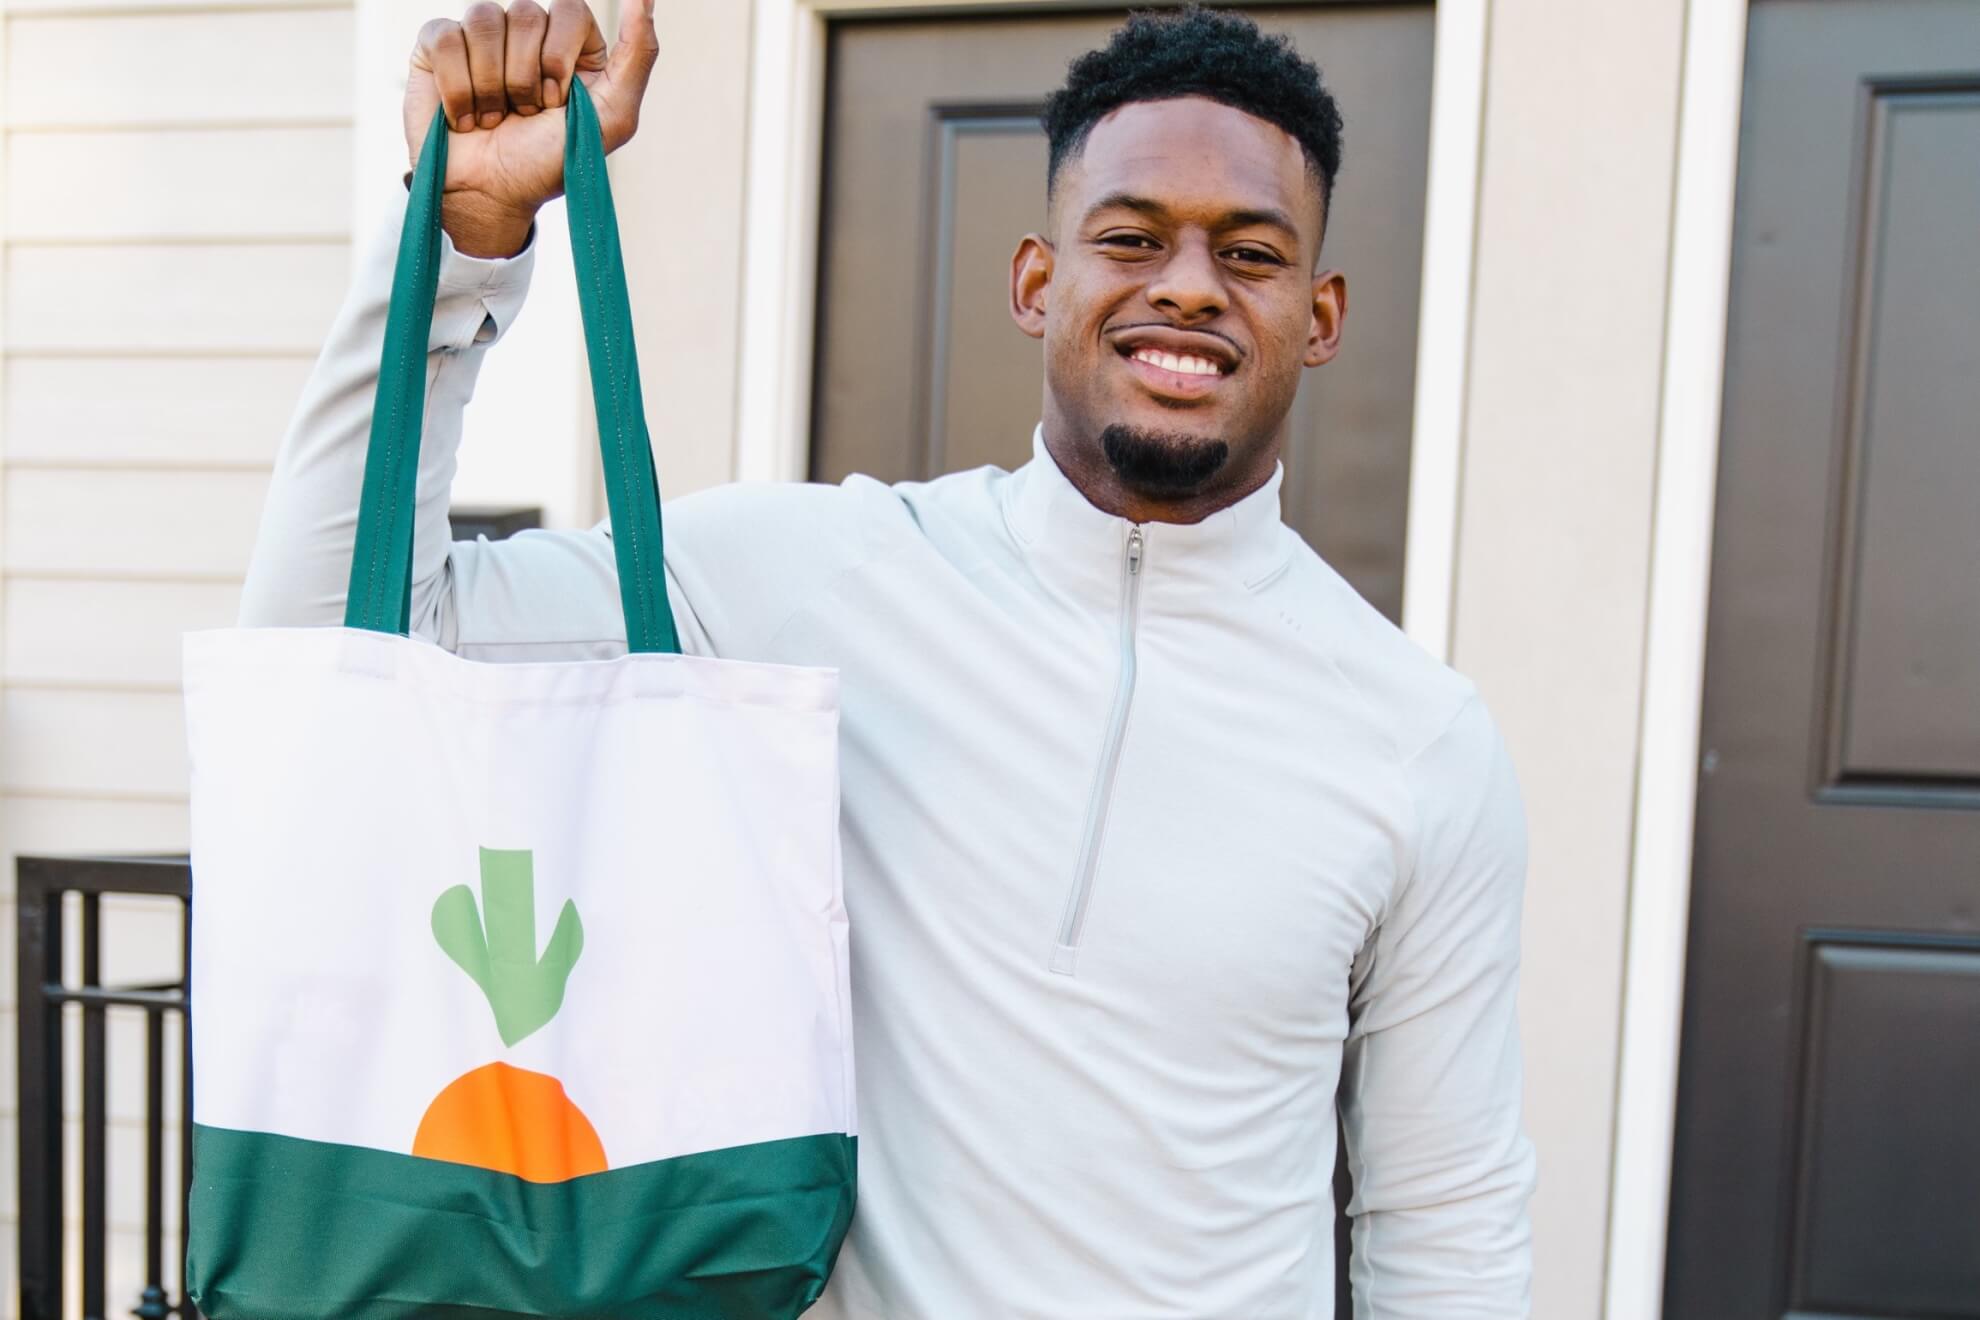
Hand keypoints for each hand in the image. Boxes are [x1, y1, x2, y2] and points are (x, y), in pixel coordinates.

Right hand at [403, 0, 657, 255]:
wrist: (491, 196)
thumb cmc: (550, 161)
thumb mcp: (613, 116)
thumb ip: (638, 54)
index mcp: (572, 43)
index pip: (570, 9)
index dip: (559, 58)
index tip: (557, 103)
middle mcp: (527, 32)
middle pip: (527, 14)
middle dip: (525, 78)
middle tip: (524, 115)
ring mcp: (481, 35)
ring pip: (485, 21)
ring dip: (492, 87)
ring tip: (495, 119)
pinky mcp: (437, 45)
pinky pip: (445, 37)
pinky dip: (458, 88)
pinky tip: (465, 116)